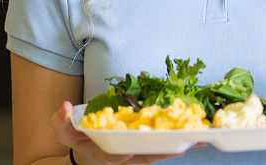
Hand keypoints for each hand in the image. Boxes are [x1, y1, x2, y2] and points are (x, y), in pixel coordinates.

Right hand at [52, 101, 205, 163]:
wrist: (84, 140)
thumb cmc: (76, 136)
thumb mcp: (65, 131)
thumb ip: (62, 122)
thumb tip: (63, 109)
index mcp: (109, 153)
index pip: (123, 157)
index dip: (135, 155)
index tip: (145, 151)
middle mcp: (127, 153)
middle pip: (151, 155)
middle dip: (171, 150)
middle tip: (192, 143)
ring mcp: (137, 148)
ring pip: (161, 149)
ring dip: (181, 143)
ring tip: (203, 138)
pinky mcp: (144, 139)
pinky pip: (162, 138)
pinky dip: (178, 135)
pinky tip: (194, 130)